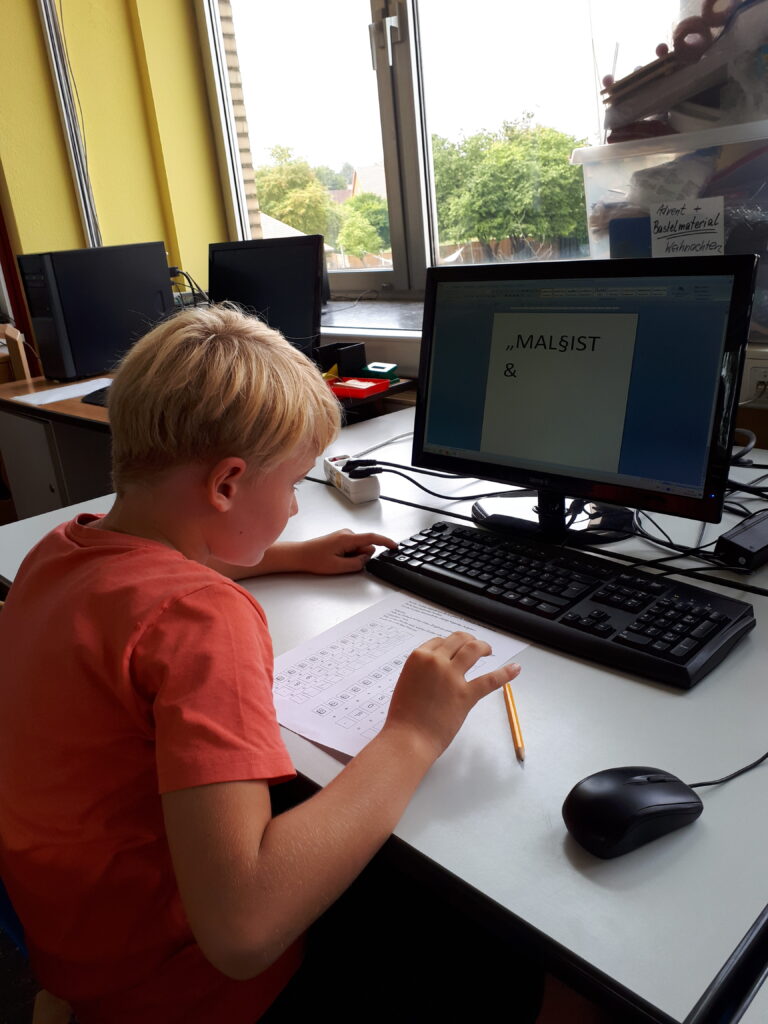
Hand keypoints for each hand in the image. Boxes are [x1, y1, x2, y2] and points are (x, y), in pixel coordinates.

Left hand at [295, 529, 396, 574]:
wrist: (300, 555)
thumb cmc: (314, 560)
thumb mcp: (338, 567)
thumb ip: (357, 563)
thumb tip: (367, 558)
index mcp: (347, 538)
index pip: (372, 538)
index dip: (385, 542)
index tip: (394, 546)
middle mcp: (347, 533)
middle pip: (365, 546)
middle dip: (361, 557)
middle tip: (344, 564)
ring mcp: (344, 535)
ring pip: (359, 548)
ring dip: (353, 556)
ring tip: (337, 561)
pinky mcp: (341, 538)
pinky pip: (353, 547)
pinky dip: (349, 554)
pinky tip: (336, 558)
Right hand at [385, 632, 519, 761]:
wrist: (408, 738)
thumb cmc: (403, 717)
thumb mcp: (406, 684)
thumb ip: (421, 674)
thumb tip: (434, 674)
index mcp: (418, 657)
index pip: (438, 641)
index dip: (449, 645)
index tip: (454, 650)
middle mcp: (436, 661)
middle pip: (457, 640)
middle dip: (468, 640)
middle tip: (474, 647)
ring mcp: (452, 676)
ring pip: (473, 649)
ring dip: (483, 647)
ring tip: (488, 651)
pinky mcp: (466, 694)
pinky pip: (490, 680)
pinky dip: (505, 673)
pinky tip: (515, 669)